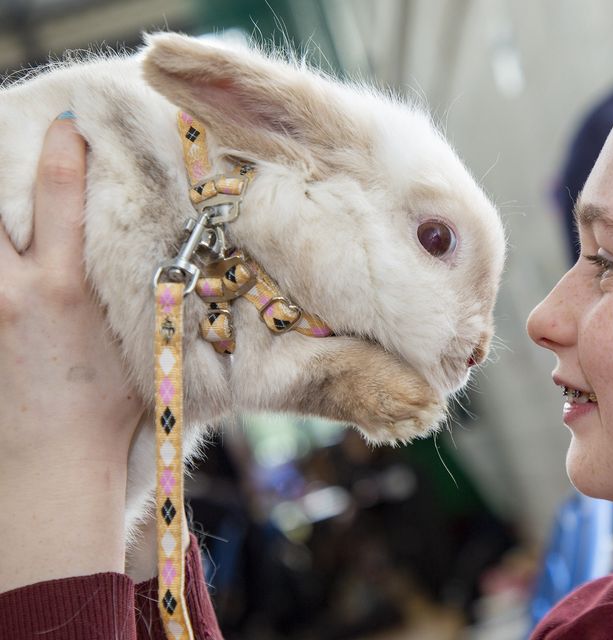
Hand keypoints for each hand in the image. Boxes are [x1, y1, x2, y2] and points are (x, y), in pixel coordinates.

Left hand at [0, 116, 143, 591]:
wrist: (50, 462)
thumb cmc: (108, 409)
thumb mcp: (138, 344)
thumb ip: (142, 296)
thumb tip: (167, 261)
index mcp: (62, 289)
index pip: (60, 198)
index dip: (63, 151)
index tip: (68, 124)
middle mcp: (10, 290)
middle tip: (7, 147)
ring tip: (2, 203)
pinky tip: (1, 253)